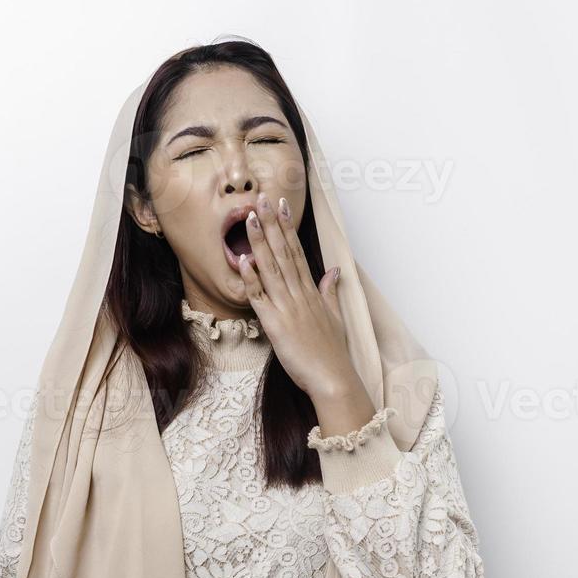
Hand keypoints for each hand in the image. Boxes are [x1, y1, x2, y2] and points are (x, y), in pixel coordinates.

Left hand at [237, 191, 357, 400]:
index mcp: (311, 292)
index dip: (288, 228)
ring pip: (271, 268)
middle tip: (262, 198)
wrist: (333, 379)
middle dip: (272, 224)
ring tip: (249, 217)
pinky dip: (251, 278)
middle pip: (284, 253)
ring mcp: (287, 308)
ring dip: (259, 241)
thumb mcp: (334, 318)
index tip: (282, 206)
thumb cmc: (332, 353)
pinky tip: (243, 259)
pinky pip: (260, 297)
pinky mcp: (275, 324)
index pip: (297, 252)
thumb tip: (333, 271)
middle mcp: (299, 295)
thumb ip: (330, 292)